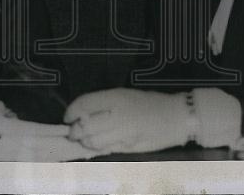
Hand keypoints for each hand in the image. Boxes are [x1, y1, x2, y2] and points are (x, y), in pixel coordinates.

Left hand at [64, 88, 188, 153]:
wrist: (176, 117)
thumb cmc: (150, 103)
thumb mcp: (125, 95)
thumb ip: (104, 103)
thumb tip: (83, 113)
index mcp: (116, 97)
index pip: (84, 104)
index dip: (71, 111)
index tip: (67, 116)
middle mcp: (116, 115)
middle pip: (85, 126)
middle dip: (74, 131)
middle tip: (73, 131)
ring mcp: (122, 133)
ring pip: (93, 142)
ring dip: (85, 141)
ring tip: (86, 138)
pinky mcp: (127, 148)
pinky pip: (105, 149)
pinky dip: (97, 148)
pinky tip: (99, 144)